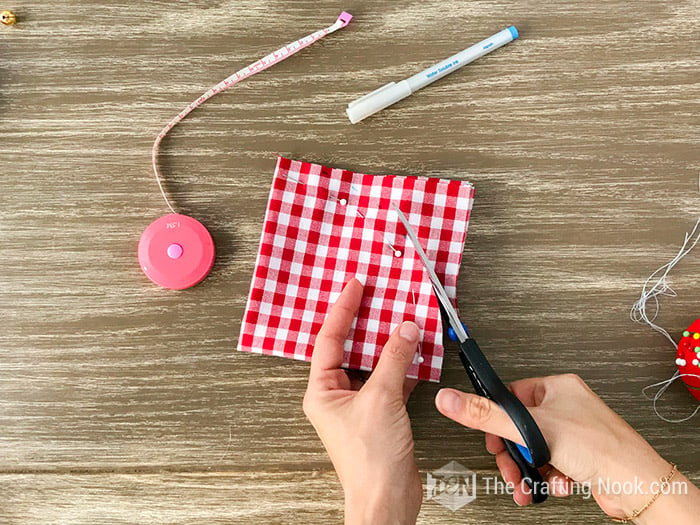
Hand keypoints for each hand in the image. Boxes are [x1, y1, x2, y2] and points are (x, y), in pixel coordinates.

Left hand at [303, 278, 421, 524]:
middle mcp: (336, 396)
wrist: (388, 499)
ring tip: (403, 321)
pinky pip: (390, 381)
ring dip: (390, 346)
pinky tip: (418, 353)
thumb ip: (394, 359)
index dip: (343, 310)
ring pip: (373, 364)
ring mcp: (359, 405)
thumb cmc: (370, 460)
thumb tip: (404, 330)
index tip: (355, 287)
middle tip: (379, 297)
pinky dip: (404, 367)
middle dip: (367, 325)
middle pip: (350, 349)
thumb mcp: (381, 398)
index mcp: (322, 391)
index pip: (329, 340)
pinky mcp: (380, 414)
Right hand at [435, 374, 699, 522]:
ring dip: (527, 470)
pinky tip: (553, 484)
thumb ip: (487, 415)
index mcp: (556, 388)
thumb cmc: (599, 447)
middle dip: (513, 453)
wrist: (637, 485)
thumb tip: (450, 399)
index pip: (512, 396)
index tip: (490, 436)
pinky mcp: (579, 458)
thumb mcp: (533, 428)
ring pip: (533, 451)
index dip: (497, 419)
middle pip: (520, 428)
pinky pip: (549, 465)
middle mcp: (565, 408)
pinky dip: (546, 478)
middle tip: (510, 464)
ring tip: (527, 482)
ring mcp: (573, 434)